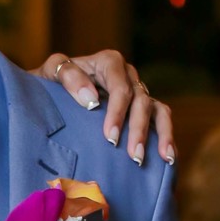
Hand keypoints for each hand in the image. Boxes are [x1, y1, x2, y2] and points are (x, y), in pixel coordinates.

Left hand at [35, 50, 173, 165]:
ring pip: (156, 109)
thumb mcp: (51, 71)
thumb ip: (68, 76)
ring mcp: (137, 91)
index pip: (120, 87)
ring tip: (161, 157)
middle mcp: (128, 75)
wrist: (51, 90)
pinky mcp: (142, 107)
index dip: (118, 112)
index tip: (110, 137)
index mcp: (109, 63)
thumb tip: (92, 100)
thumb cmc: (50, 82)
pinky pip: (161, 118)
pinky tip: (168, 157)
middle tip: (132, 155)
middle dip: (138, 129)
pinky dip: (167, 136)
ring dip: (159, 134)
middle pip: (140, 100)